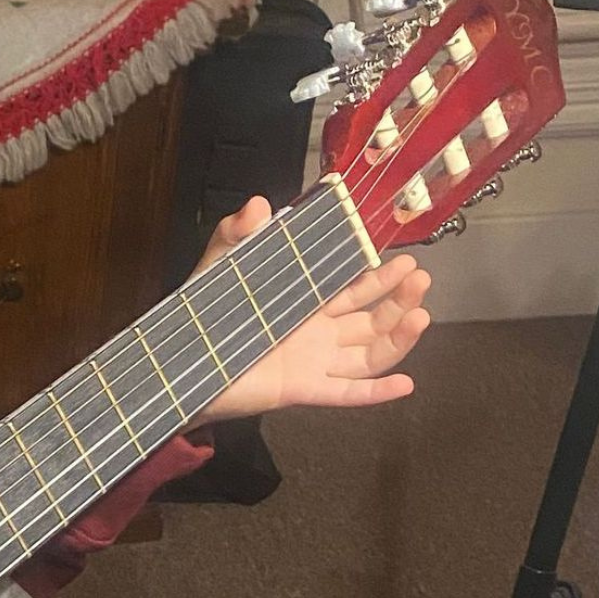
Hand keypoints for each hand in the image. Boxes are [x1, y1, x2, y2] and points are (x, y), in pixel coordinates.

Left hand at [189, 196, 431, 428]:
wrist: (178, 362)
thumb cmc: (200, 315)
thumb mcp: (218, 266)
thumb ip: (236, 233)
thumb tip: (259, 203)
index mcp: (303, 304)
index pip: (351, 288)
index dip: (379, 276)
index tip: (402, 259)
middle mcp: (315, 334)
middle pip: (370, 319)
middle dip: (398, 298)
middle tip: (419, 277)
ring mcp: (312, 364)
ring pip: (369, 354)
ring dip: (398, 336)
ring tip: (420, 313)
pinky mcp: (300, 389)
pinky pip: (346, 394)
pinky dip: (376, 392)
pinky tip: (404, 384)